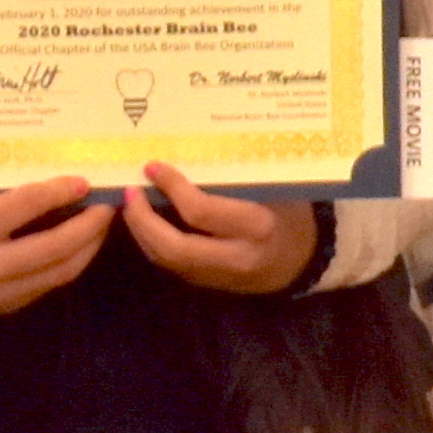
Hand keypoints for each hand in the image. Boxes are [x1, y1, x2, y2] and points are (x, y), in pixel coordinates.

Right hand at [0, 176, 106, 320]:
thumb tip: (35, 158)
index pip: (26, 206)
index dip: (60, 191)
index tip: (83, 179)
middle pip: (55, 246)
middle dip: (90, 224)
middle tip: (109, 203)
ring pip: (60, 271)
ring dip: (88, 246)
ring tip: (102, 222)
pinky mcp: (3, 308)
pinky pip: (47, 284)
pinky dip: (70, 262)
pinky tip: (80, 243)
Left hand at [120, 160, 321, 296]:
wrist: (302, 260)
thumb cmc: (290, 213)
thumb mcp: (275, 190)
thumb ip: (238, 178)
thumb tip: (190, 149)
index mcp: (258, 227)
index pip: (202, 212)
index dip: (173, 189)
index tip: (153, 167)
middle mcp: (237, 257)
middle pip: (175, 246)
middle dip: (144, 220)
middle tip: (130, 193)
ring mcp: (220, 276)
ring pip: (167, 259)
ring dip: (142, 232)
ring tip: (130, 205)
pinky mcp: (207, 283)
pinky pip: (171, 264)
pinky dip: (153, 242)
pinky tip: (145, 222)